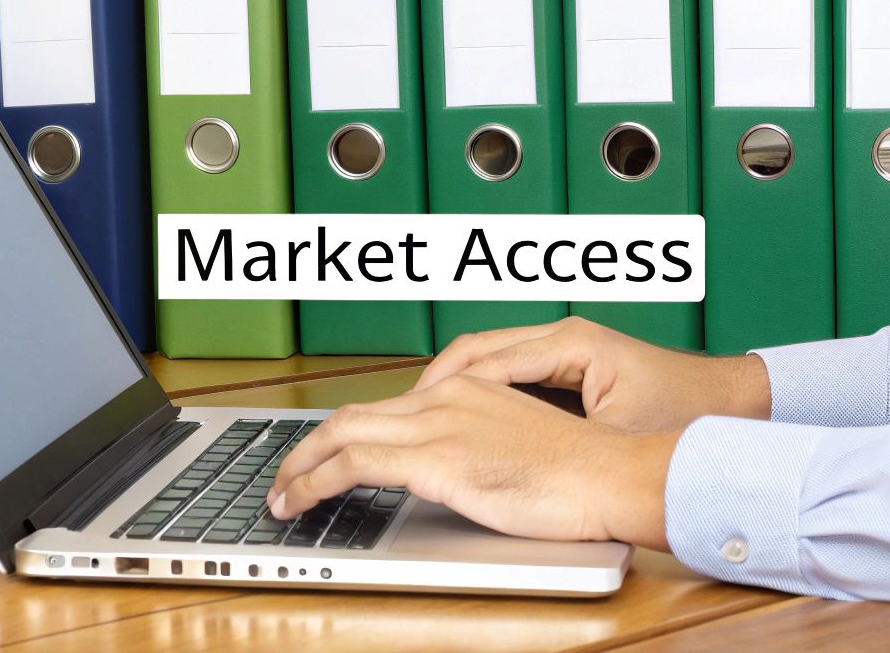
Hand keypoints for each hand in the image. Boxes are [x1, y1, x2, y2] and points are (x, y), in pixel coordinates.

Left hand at [266, 375, 677, 548]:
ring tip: (279, 496)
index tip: (319, 459)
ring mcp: (437, 423)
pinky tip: (297, 501)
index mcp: (466, 389)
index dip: (341, 434)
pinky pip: (352, 464)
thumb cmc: (579, 474)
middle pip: (352, 415)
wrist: (610, 474)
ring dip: (299, 467)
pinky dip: (312, 482)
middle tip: (284, 477)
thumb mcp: (516, 450)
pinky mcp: (434, 458)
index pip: (384, 407)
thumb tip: (451, 476)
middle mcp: (445, 395)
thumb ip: (476, 451)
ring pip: (340, 434)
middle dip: (306, 448)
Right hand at [415, 317, 771, 432]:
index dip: (441, 389)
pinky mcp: (570, 364)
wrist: (732, 399)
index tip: (410, 414)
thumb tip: (503, 453)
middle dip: (434, 385)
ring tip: (419, 421)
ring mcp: (564, 346)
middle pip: (475, 352)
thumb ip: (556, 439)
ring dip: (453, 388)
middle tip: (400, 418)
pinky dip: (479, 393)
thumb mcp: (613, 436)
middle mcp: (562, 335)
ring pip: (488, 360)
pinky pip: (509, 372)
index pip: (484, 360)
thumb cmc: (685, 411)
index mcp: (569, 342)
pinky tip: (463, 421)